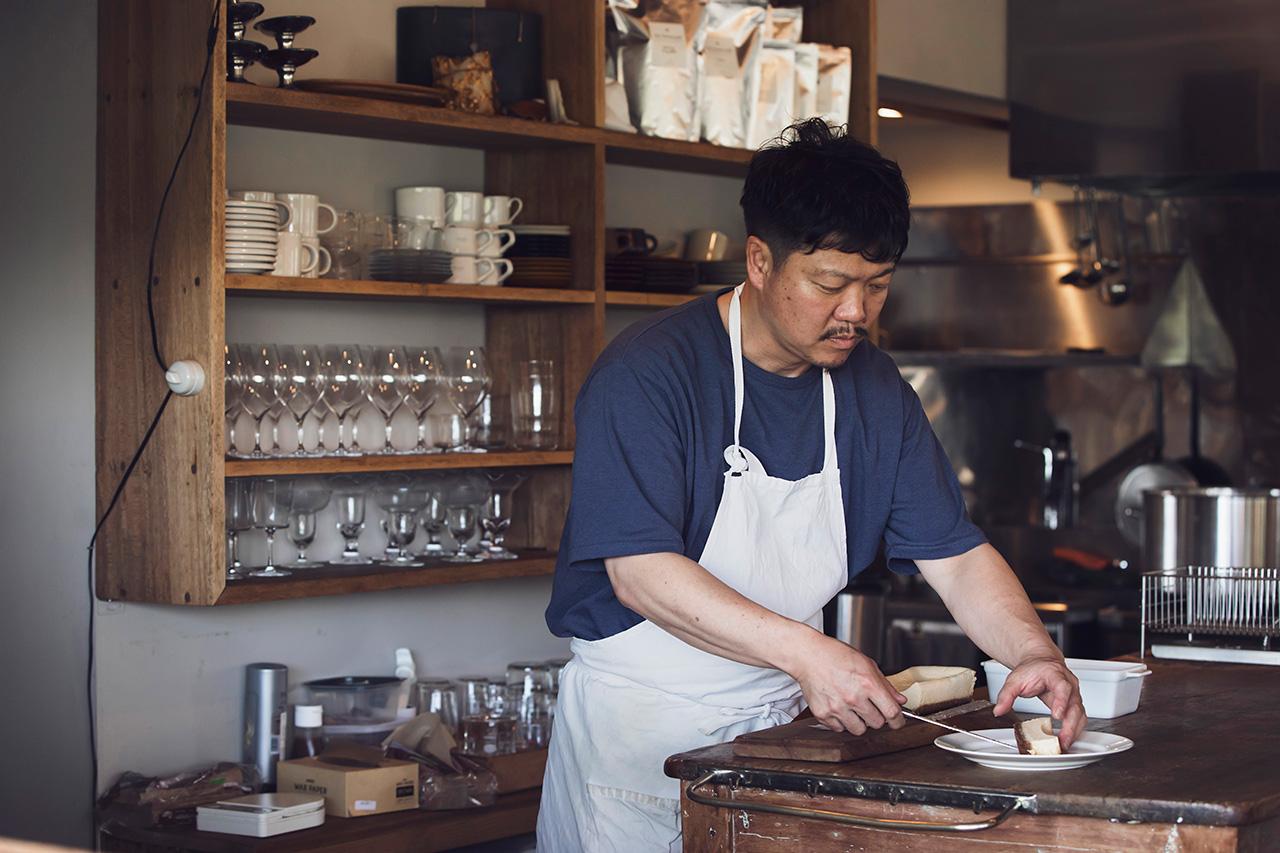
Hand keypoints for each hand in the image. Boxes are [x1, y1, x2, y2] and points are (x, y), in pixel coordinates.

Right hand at [789, 634, 906, 734]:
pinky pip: (839, 729)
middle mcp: (853, 697)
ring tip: (853, 708)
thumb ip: (885, 684)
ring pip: (859, 730)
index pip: (891, 712)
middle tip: (870, 707)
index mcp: (867, 683)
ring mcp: (837, 708)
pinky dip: (841, 721)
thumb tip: (899, 699)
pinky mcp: (823, 714)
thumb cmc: (835, 655)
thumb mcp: (866, 663)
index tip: (897, 722)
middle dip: (877, 717)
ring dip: (859, 722)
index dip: (898, 721)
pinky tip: (838, 707)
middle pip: (877, 724)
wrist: (807, 655)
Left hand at [992, 655, 1086, 748]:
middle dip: (1070, 725)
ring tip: (1064, 744)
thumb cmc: (1032, 670)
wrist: (1042, 662)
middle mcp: (1069, 685)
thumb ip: (1006, 695)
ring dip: (1075, 731)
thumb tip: (998, 711)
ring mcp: (1074, 695)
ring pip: (1080, 714)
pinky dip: (1075, 730)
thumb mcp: (1015, 679)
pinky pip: (1079, 718)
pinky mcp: (1074, 704)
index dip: (1061, 702)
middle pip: (1075, 705)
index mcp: (1055, 675)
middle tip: (1062, 740)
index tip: (1057, 716)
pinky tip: (1067, 740)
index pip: (1063, 687)